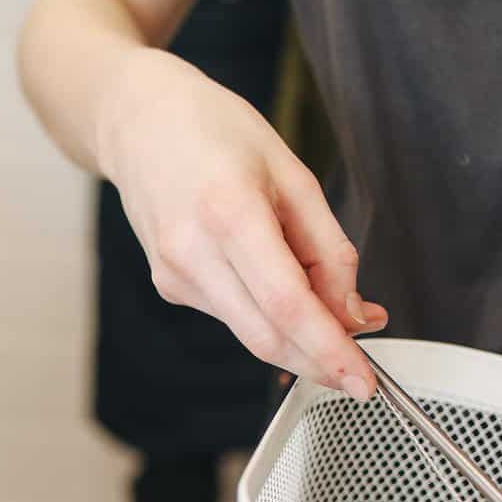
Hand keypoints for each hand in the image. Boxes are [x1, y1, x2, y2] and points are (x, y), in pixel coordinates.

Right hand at [97, 49, 386, 398]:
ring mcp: (175, 274)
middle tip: (362, 363)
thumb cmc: (215, 132)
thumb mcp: (292, 174)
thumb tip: (352, 313)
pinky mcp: (170, 286)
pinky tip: (279, 283)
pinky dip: (268, 316)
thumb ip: (328, 249)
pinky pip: (233, 316)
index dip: (330, 350)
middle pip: (268, 337)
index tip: (363, 380)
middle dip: (319, 359)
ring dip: (299, 337)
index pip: (287, 304)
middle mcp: (193, 252)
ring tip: (332, 304)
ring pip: (252, 334)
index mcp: (229, 212)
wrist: (138, 121)